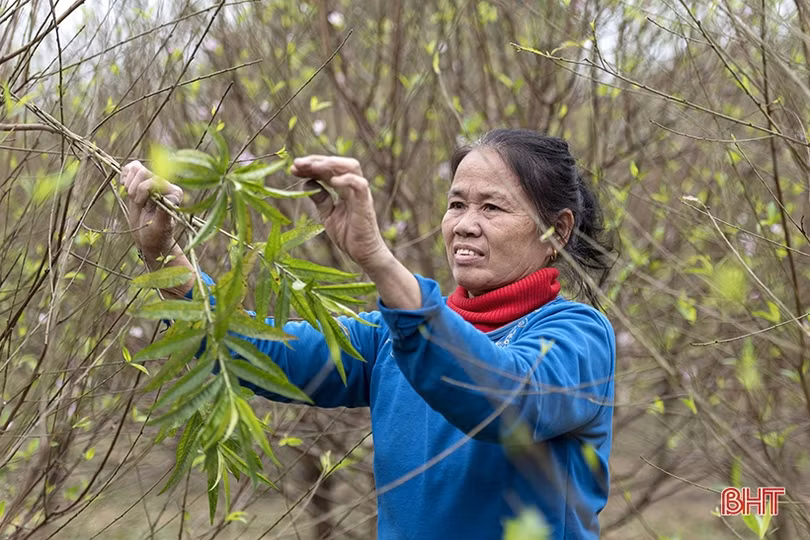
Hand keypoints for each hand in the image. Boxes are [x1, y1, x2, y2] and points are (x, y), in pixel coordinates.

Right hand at [121, 161, 183, 261]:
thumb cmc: (157, 235)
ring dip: (129, 183)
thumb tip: (170, 198)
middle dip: (135, 189)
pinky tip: (125, 185)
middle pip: (143, 172)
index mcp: (175, 193)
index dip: (143, 192)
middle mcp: (166, 185)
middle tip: (138, 204)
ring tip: (133, 198)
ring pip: (136, 168)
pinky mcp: (142, 182)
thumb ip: (164, 212)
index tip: (144, 207)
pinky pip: (131, 168)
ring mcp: (153, 182)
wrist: (149, 238)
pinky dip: (124, 174)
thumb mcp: (161, 226)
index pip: (154, 181)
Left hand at [291, 155, 390, 270]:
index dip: (311, 166)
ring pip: (350, 167)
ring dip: (329, 164)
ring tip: (311, 167)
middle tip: (297, 163)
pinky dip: (346, 179)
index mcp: (344, 189)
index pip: (328, 169)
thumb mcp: (328, 215)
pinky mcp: (365, 204)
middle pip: (338, 163)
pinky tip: (332, 180)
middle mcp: (353, 187)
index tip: (294, 168)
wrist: (364, 254)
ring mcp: (361, 194)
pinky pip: (359, 185)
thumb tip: (306, 182)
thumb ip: (320, 198)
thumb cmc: (349, 235)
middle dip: (317, 160)